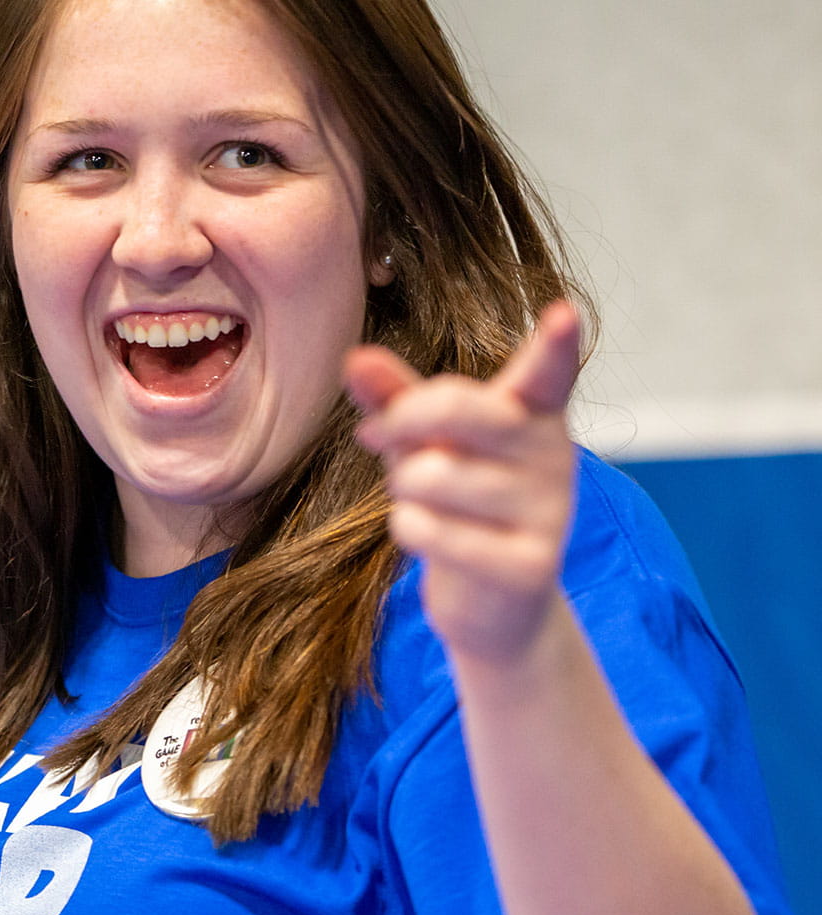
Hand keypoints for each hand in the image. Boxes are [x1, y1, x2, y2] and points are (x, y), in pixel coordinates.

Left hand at [345, 302, 581, 663]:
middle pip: (459, 410)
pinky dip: (409, 530)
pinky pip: (431, 530)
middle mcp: (553, 454)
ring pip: (431, 474)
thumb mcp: (424, 441)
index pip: (548, 372)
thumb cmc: (454, 500)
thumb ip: (395, 397)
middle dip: (401, 419)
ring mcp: (549, 512)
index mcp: (532, 413)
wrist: (492, 600)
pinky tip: (429, 537)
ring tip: (423, 501)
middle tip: (375, 433)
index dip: (555, 345)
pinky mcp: (530, 566)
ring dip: (404, 488)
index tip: (561, 314)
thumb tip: (354, 358)